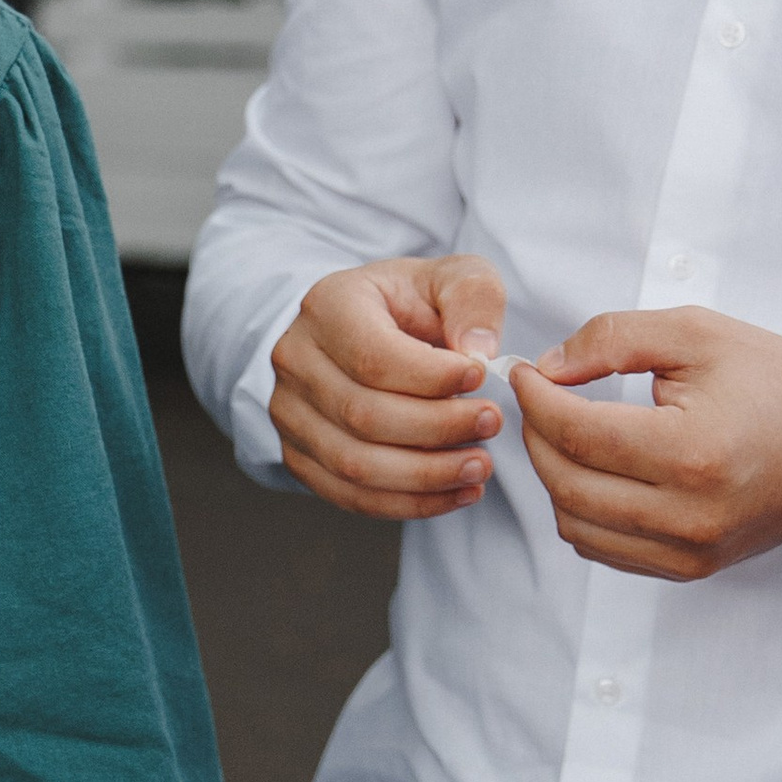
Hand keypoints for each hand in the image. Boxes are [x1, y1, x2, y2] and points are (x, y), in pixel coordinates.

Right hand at [268, 254, 510, 520]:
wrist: (358, 330)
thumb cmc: (408, 304)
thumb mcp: (449, 278)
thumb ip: (473, 298)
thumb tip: (480, 352)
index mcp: (328, 307)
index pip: (373, 357)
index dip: (431, 378)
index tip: (482, 377)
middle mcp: (296, 362)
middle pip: (363, 416)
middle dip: (438, 428)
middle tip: (491, 423)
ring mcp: (290, 415)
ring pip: (355, 465)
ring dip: (427, 475)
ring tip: (480, 466)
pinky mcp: (300, 456)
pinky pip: (351, 496)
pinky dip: (409, 503)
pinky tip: (456, 492)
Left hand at [513, 311, 781, 580]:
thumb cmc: (775, 382)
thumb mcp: (696, 334)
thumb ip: (612, 339)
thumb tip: (548, 368)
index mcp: (690, 453)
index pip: (577, 433)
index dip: (536, 399)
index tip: (526, 373)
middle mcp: (687, 514)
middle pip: (566, 483)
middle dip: (537, 436)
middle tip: (541, 400)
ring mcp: (689, 549)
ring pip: (575, 524)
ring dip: (556, 477)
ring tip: (568, 433)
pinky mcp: (690, 567)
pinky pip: (604, 549)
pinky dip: (583, 511)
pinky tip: (596, 471)